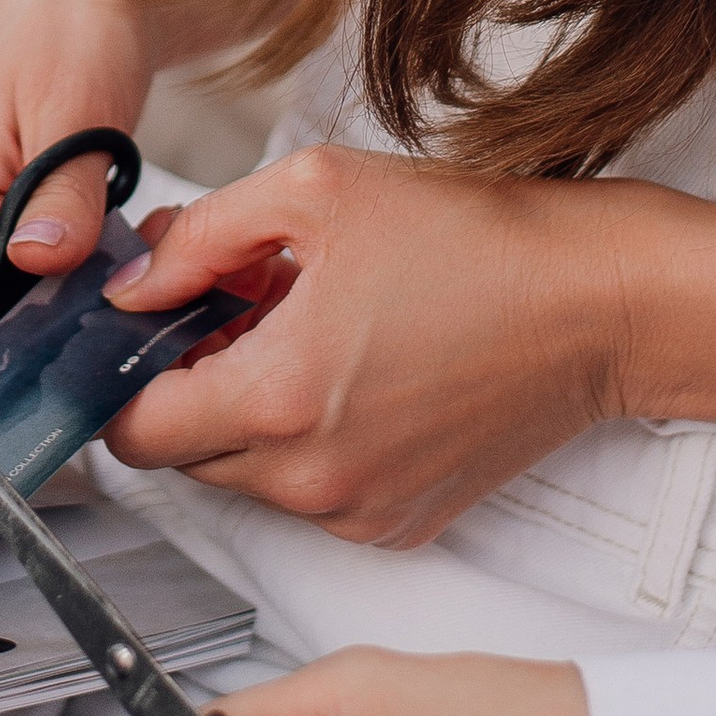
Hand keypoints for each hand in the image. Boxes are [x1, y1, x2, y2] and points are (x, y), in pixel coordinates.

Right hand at [0, 0, 166, 322]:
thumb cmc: (71, 37)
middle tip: (125, 262)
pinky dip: (61, 281)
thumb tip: (38, 258)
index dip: (60, 330)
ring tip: (113, 239)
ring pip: (9, 322)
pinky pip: (14, 294)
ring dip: (68, 299)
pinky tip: (97, 241)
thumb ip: (62, 191)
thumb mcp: (80, 109)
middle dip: (65, 316)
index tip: (118, 305)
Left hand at [94, 145, 663, 544]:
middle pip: (186, 455)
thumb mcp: (314, 191)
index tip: (145, 332)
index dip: (123, 376)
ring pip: (247, 477)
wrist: (591, 304)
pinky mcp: (400, 524)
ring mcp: (359, 510)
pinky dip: (308, 443)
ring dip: (250, 413)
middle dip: (192, 385)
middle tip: (239, 309)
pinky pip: (310, 494)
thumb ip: (200, 237)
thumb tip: (135, 285)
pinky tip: (353, 372)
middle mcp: (314, 477)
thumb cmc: (471, 241)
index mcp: (281, 398)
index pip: (135, 433)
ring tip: (307, 332)